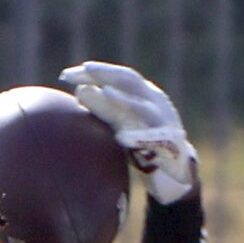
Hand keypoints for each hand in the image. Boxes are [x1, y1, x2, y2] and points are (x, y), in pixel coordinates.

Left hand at [60, 61, 197, 203]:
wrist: (177, 172)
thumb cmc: (145, 144)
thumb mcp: (123, 122)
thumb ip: (105, 109)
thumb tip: (77, 93)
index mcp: (144, 93)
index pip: (117, 76)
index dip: (95, 72)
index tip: (67, 74)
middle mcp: (156, 101)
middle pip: (131, 81)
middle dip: (107, 74)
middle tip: (84, 70)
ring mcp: (165, 121)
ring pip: (144, 107)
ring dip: (124, 99)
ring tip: (106, 93)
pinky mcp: (171, 144)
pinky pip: (155, 139)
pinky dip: (139, 136)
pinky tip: (122, 137)